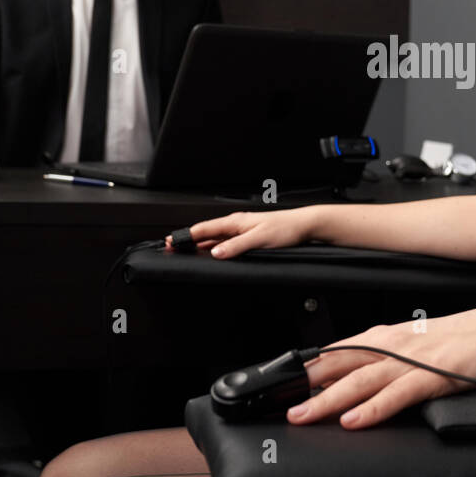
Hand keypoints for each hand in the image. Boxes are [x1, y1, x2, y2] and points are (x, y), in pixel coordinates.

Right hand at [166, 207, 317, 255]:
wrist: (304, 226)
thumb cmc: (285, 228)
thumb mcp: (259, 239)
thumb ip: (237, 246)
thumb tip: (217, 253)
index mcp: (235, 222)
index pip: (204, 228)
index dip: (186, 235)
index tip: (171, 241)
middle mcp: (236, 225)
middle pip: (207, 234)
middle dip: (189, 240)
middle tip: (173, 249)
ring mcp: (242, 231)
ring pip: (216, 239)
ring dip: (201, 245)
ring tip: (187, 252)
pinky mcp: (249, 237)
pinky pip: (226, 243)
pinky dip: (215, 248)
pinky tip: (213, 254)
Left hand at [288, 302, 475, 429]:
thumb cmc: (463, 341)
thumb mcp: (415, 346)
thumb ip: (384, 359)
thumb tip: (351, 379)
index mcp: (387, 336)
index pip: (336, 351)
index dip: (305, 368)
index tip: (279, 384)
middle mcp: (394, 344)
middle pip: (340, 365)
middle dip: (306, 385)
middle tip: (279, 403)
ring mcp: (414, 359)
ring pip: (361, 380)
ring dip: (328, 399)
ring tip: (304, 415)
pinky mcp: (436, 376)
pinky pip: (398, 394)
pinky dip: (373, 408)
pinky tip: (354, 420)